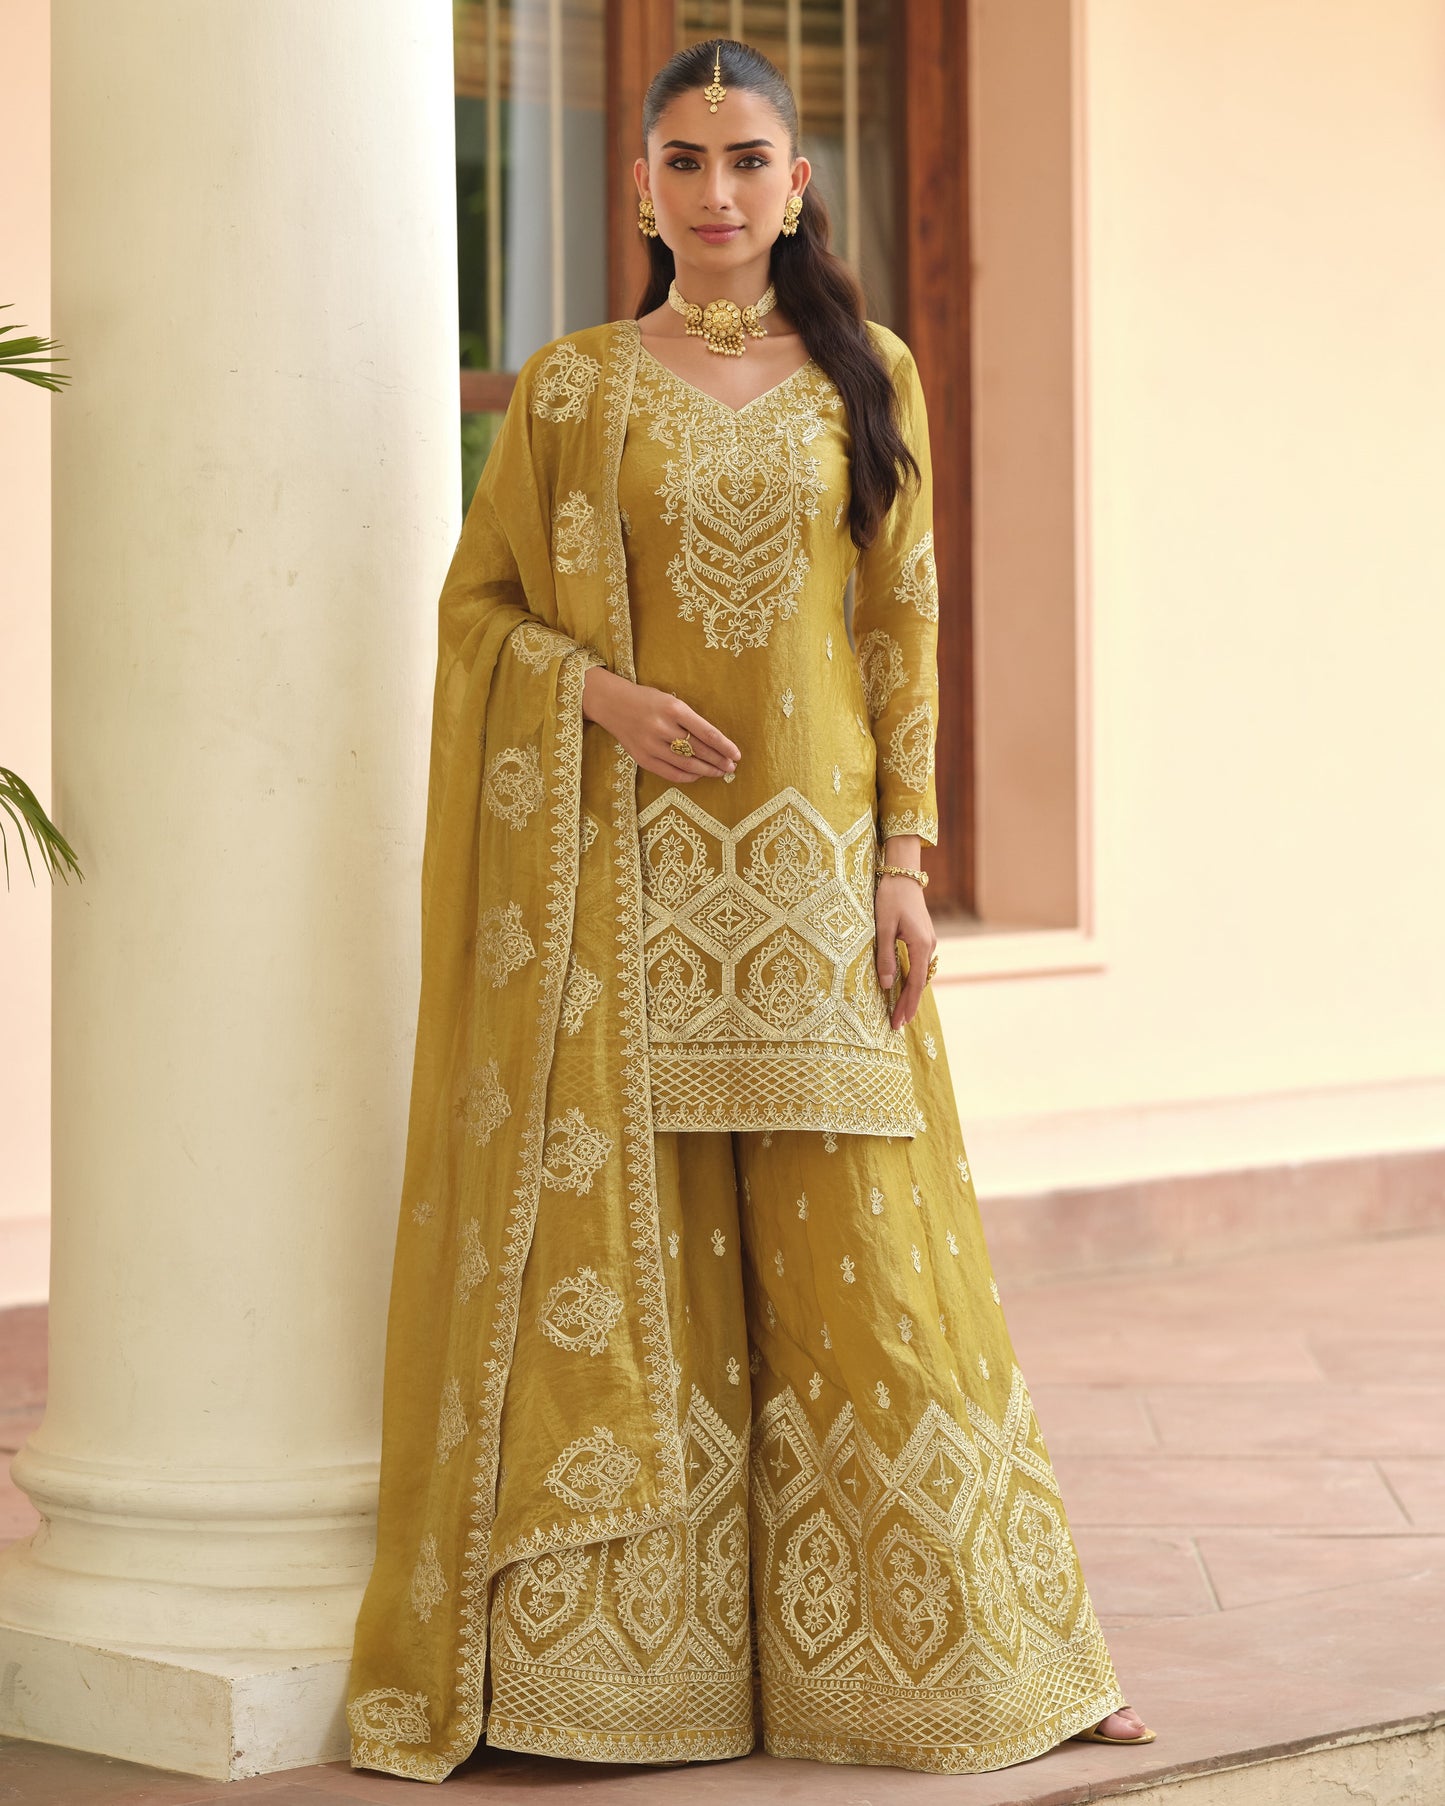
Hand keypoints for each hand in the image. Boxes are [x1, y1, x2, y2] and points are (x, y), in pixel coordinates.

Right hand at [583, 667, 740, 783]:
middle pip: (699, 751)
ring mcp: (651, 745)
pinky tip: (698, 775)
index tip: (737, 755)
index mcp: (674, 709)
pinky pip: (670, 773)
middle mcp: (663, 728)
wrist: (612, 704)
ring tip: (719, 773)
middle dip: (719, 761)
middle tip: (731, 767)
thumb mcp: (671, 701)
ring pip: (687, 765)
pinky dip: (687, 777)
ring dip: (707, 771)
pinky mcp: (643, 758)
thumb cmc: (647, 700)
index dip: (725, 746)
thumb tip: (715, 743)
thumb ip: (690, 720)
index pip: (707, 733)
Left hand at [874, 836, 934, 1029]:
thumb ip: (885, 957)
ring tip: (901, 1013)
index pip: (914, 984)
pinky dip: (913, 981)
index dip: (905, 1005)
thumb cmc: (890, 898)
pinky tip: (905, 989)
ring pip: (921, 976)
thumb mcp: (882, 927)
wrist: (903, 875)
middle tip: (897, 1026)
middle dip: (909, 1005)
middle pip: (920, 984)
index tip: (897, 1023)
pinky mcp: (924, 938)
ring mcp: (929, 942)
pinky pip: (920, 966)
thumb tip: (887, 985)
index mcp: (921, 945)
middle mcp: (930, 946)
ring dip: (911, 995)